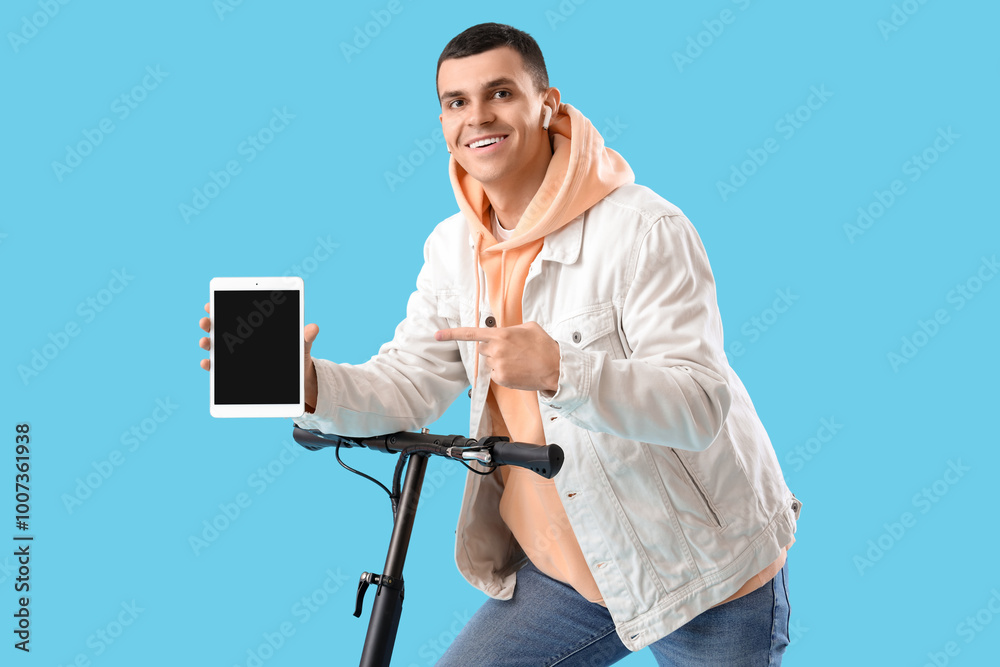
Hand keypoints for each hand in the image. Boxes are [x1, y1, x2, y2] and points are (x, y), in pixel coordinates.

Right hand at [198, 302, 320, 410]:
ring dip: (207, 342)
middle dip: (210, 323)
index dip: (221, 306)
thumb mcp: (301, 346)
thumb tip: (314, 328)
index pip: (235, 312)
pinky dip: (210, 365)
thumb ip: (304, 337)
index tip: (211, 304)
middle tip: (206, 321)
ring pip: (216, 346)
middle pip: (220, 327)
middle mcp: (241, 339)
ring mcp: (235, 355)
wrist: (296, 378)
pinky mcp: (233, 371)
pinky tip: (206, 363)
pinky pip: (218, 367)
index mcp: (256, 328)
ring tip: (206, 341)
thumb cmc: (296, 356)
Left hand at [435, 322, 559, 391]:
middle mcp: (496, 349)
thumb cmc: (544, 346)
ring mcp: (497, 365)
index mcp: (501, 334)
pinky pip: (494, 374)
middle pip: (483, 349)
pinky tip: (517, 370)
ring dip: (499, 362)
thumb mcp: (529, 327)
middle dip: (493, 350)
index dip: (452, 334)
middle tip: (512, 351)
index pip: (471, 333)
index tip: (437, 335)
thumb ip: (511, 328)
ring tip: (518, 361)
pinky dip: (503, 373)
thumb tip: (504, 332)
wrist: (555, 367)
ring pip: (489, 362)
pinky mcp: (501, 378)